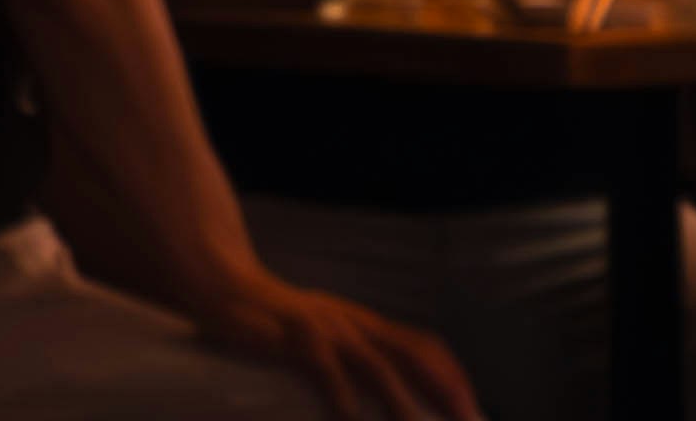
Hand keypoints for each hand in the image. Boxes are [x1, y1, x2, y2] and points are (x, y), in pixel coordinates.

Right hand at [188, 270, 480, 420]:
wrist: (226, 288)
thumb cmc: (274, 321)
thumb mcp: (323, 331)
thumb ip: (349, 354)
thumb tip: (372, 390)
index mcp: (365, 324)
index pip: (422, 345)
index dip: (450, 373)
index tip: (469, 405)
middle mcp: (355, 323)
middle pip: (414, 353)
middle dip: (443, 387)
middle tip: (466, 417)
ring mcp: (327, 329)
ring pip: (376, 364)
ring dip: (400, 398)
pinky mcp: (293, 340)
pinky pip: (324, 369)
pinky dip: (340, 394)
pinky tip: (348, 418)